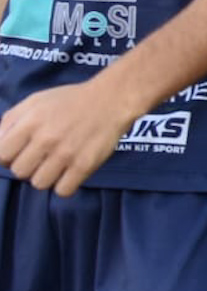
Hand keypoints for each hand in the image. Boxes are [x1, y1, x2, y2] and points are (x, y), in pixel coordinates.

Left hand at [0, 79, 142, 195]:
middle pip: (19, 172)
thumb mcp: (35, 101)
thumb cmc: (70, 100)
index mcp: (30, 122)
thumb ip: (10, 121)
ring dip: (46, 176)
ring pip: (39, 184)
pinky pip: (63, 191)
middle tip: (41, 157)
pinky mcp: (85, 165)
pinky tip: (70, 172)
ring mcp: (66, 153)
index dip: (8, 157)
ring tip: (57, 164)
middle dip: (28, 166)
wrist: (112, 99)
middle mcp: (46, 139)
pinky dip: (65, 184)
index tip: (20, 152)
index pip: (1, 156)